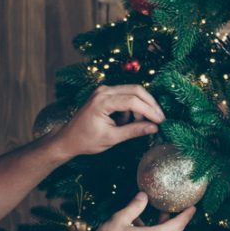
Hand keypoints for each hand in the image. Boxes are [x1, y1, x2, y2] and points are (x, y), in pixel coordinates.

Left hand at [51, 85, 165, 157]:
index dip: (149, 110)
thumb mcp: (112, 138)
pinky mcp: (106, 93)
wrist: (68, 138)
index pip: (132, 100)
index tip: (160, 121)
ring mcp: (104, 90)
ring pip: (132, 91)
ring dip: (141, 106)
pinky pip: (125, 95)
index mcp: (102, 101)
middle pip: (136, 90)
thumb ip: (134, 131)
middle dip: (150, 104)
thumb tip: (154, 127)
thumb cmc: (87, 140)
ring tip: (139, 124)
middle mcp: (103, 91)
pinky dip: (133, 106)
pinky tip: (130, 120)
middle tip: (159, 119)